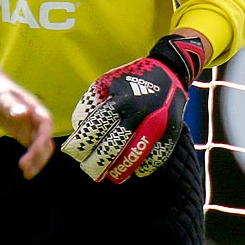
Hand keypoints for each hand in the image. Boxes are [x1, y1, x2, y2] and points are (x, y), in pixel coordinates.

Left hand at [0, 74, 54, 178]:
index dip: (41, 142)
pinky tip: (25, 170)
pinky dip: (32, 160)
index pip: (46, 128)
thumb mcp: (0, 96)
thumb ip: (11, 105)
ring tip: (27, 175)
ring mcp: (31, 128)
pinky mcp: (24, 134)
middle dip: (38, 156)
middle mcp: (38, 121)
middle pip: (46, 142)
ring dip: (37, 162)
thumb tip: (23, 114)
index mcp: (36, 110)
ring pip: (41, 149)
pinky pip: (33, 150)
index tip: (31, 154)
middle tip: (24, 169)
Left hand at [60, 34, 205, 183]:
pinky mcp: (172, 131)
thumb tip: (79, 131)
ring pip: (134, 157)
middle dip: (96, 163)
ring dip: (119, 170)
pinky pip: (157, 157)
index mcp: (119, 99)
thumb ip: (91, 106)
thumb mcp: (107, 84)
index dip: (80, 145)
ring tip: (109, 174)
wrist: (169, 70)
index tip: (72, 152)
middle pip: (112, 148)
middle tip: (87, 169)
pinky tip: (134, 171)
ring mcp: (157, 123)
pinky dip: (144, 167)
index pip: (94, 129)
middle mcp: (139, 112)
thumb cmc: (130, 80)